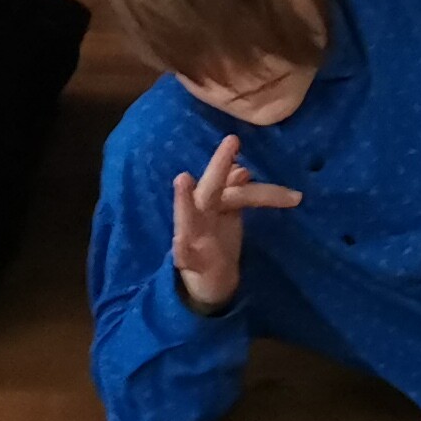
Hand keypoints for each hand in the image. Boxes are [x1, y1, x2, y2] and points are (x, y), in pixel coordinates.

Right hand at [169, 131, 299, 314]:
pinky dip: (180, 250)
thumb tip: (241, 169)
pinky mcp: (187, 261)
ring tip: (182, 180)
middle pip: (211, 188)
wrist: (209, 281)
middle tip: (231, 140)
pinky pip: (183, 255)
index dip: (241, 170)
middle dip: (218, 166)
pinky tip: (179, 244)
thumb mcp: (228, 215)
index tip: (239, 140)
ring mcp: (192, 237)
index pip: (238, 187)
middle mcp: (201, 214)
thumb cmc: (219, 241)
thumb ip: (235, 193)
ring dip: (184, 200)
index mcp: (215, 203)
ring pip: (188, 217)